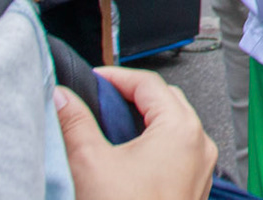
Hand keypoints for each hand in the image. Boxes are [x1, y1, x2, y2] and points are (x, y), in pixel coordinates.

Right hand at [55, 65, 215, 199]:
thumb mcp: (91, 163)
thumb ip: (75, 123)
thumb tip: (62, 97)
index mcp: (181, 128)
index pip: (149, 83)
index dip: (116, 77)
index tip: (93, 79)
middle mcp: (199, 143)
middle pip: (165, 101)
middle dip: (131, 96)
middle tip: (100, 98)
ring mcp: (200, 167)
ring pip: (173, 126)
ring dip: (143, 121)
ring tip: (109, 126)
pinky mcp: (194, 186)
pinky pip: (176, 152)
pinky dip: (153, 144)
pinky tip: (126, 157)